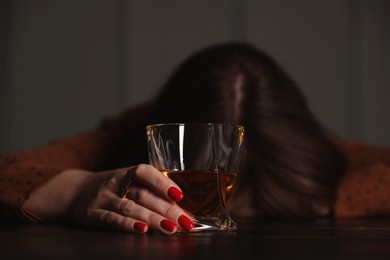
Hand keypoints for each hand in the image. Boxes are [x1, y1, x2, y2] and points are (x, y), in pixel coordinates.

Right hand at [22, 164, 193, 233]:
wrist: (74, 191)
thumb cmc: (113, 188)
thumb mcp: (127, 181)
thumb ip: (149, 189)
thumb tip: (179, 206)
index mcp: (126, 172)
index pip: (144, 172)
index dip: (161, 182)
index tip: (179, 195)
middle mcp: (115, 182)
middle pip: (142, 194)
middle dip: (166, 208)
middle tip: (185, 221)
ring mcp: (103, 198)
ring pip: (129, 207)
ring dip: (152, 218)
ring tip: (170, 228)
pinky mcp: (93, 214)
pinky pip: (111, 219)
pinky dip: (127, 225)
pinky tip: (142, 230)